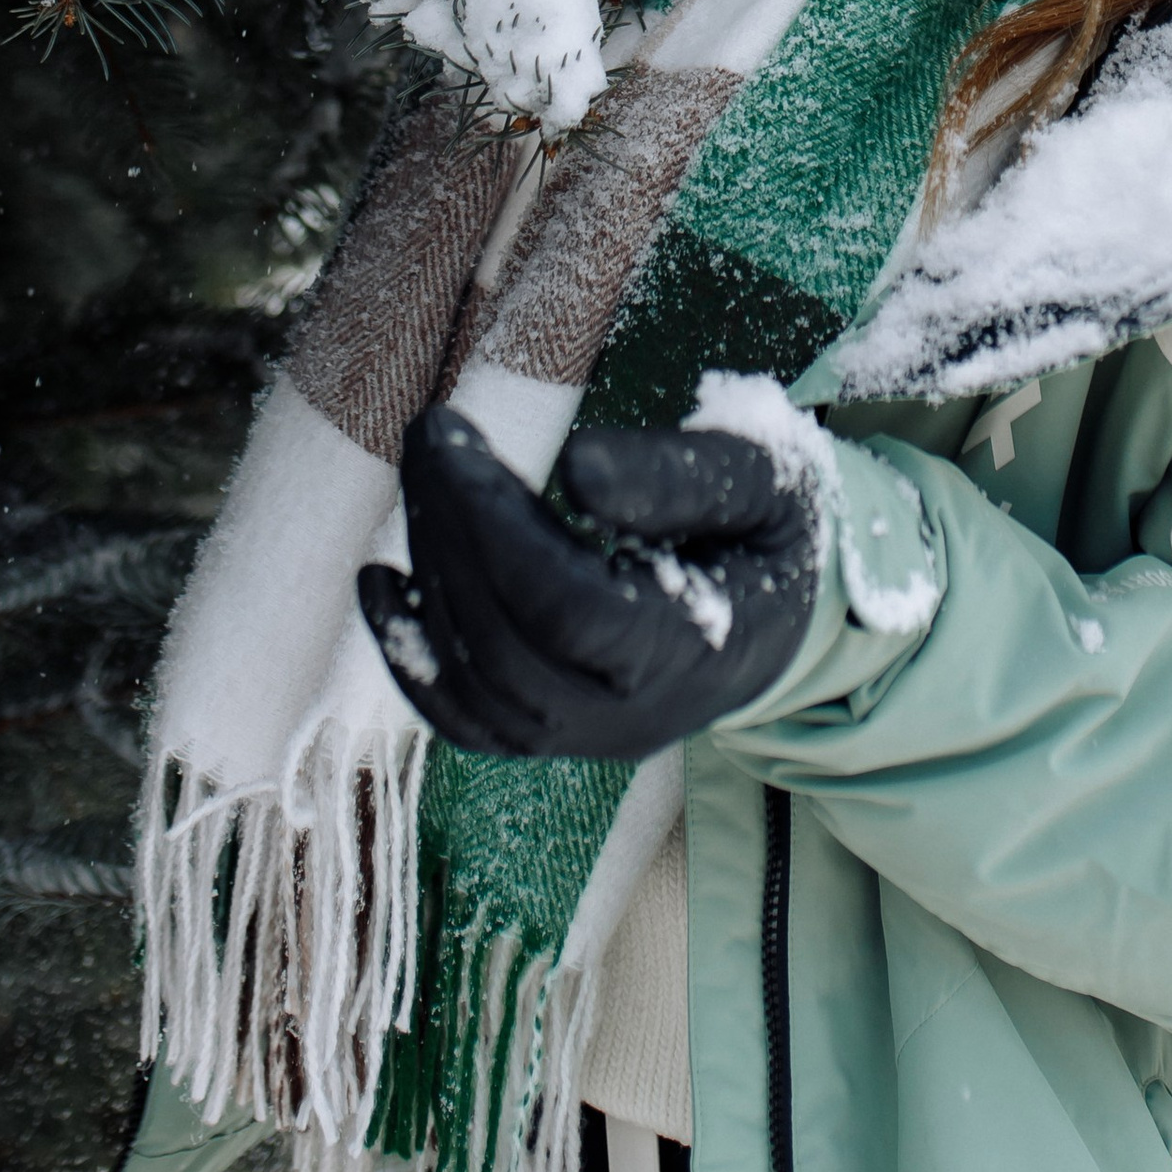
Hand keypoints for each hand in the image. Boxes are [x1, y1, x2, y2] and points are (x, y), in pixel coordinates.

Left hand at [358, 408, 819, 760]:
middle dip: (451, 531)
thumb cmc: (775, 528)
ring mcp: (589, 738)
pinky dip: (412, 657)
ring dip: (432, 575)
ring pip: (477, 683)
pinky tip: (380, 584)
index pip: (566, 606)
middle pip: (508, 641)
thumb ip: (679, 477)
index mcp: (697, 652)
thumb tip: (576, 466)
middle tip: (431, 434)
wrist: (791, 611)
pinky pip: (467, 721)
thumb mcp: (760, 479)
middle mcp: (635, 718)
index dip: (493, 524)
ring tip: (425, 479)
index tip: (453, 437)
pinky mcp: (555, 735)